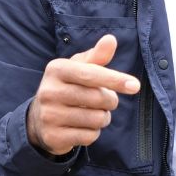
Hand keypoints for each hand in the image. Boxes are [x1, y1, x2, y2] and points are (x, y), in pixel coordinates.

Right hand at [26, 34, 140, 156]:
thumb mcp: (80, 68)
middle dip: (110, 101)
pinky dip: (93, 132)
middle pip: (98, 99)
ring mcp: (48, 115)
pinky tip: (82, 127)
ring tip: (92, 113)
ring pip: (96, 119)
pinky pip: (89, 136)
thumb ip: (97, 56)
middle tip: (104, 101)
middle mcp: (49, 91)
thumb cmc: (69, 87)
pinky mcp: (52, 136)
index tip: (135, 86)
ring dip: (103, 118)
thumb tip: (110, 39)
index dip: (115, 79)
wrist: (39, 119)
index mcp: (57, 69)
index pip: (91, 74)